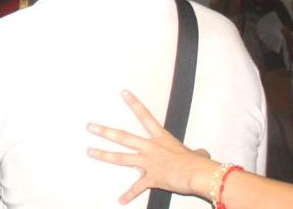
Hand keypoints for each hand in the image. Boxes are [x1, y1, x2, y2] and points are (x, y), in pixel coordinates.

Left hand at [87, 90, 216, 203]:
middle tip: (90, 126)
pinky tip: (120, 200)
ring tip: (90, 152)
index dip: (134, 103)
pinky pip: (137, 188)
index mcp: (161, 138)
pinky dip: (129, 195)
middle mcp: (151, 148)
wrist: (199, 174)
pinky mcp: (151, 178)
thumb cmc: (199, 163)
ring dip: (104, 155)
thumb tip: (202, 155)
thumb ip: (195, 153)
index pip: (145, 116)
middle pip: (123, 137)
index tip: (123, 93)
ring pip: (121, 157)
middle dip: (105, 131)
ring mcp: (149, 163)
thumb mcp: (197, 154)